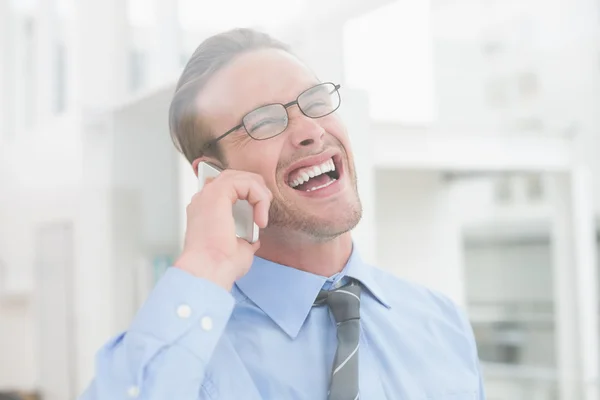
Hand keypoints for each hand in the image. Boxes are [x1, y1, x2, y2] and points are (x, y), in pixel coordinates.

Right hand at [174, 169, 271, 290]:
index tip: (257, 219)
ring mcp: (208, 194)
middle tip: (262, 214)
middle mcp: (205, 199)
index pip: (229, 188)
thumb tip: (252, 238)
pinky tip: (259, 218)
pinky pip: (245, 182)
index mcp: (207, 210)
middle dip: (256, 191)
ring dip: (259, 194)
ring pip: (241, 176)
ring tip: (261, 216)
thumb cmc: (220, 266)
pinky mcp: (217, 193)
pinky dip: (259, 197)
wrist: (210, 271)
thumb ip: (244, 238)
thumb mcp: (238, 249)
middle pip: (236, 177)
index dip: (247, 195)